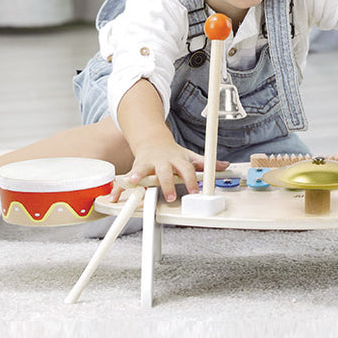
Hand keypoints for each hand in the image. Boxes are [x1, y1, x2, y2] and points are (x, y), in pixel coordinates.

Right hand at [109, 141, 226, 203]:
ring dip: (136, 177)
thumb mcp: (189, 156)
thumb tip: (224, 165)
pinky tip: (113, 196)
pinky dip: (119, 188)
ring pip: (141, 170)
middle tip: (170, 196)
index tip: (195, 190)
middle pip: (164, 172)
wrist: (152, 140)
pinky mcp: (134, 169)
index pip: (186, 169)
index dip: (192, 179)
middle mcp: (161, 162)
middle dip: (166, 184)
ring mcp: (146, 164)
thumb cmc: (172, 153)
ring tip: (132, 183)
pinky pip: (125, 179)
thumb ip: (205, 163)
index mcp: (176, 159)